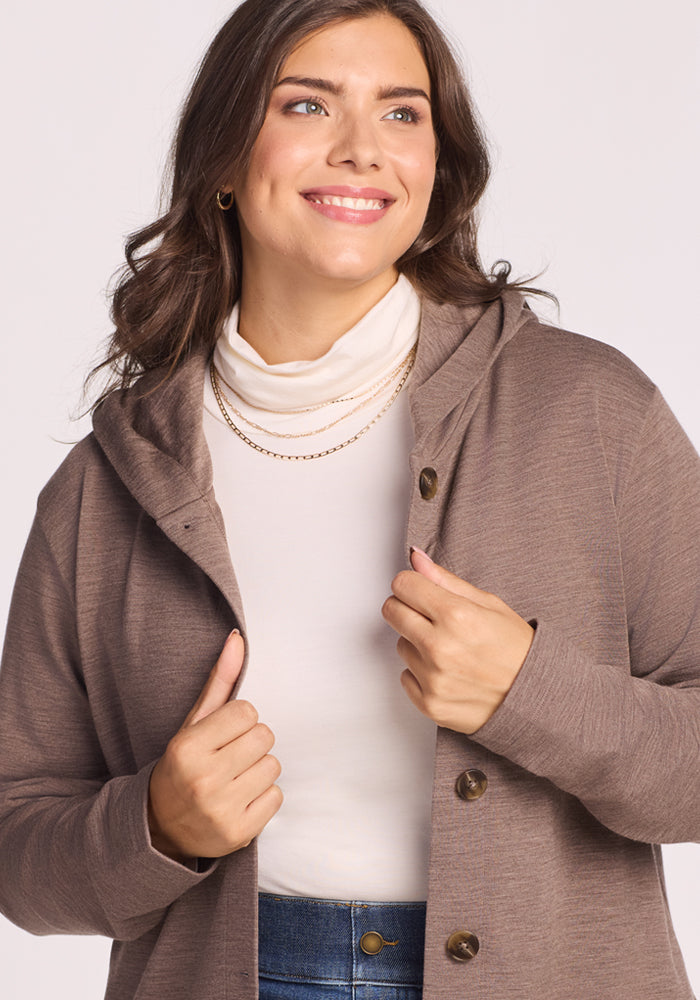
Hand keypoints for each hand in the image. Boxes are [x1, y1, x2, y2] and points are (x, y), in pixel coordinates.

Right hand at [148, 630, 281, 861]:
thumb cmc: (184, 765)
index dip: (240, 721)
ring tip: (234, 778)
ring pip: (273, 766)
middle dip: (252, 743)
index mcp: (187, 748)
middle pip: (265, 737)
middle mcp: (202, 780)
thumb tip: (238, 639)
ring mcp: (221, 810)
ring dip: (260, 770)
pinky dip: (264, 797)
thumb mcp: (194, 723)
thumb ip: (220, 680)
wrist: (161, 827)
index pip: (247, 712)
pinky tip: (241, 799)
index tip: (223, 735)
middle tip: (230, 757)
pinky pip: (277, 797)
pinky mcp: (238, 834)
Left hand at [382, 548, 533, 734]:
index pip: (402, 584)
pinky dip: (421, 673)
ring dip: (418, 643)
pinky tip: (448, 672)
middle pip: (391, 611)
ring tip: (450, 649)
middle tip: (433, 618)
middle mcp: (440, 648)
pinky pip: (405, 676)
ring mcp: (433, 679)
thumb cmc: (517, 649)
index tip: (423, 591)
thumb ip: (445, 579)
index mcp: (457, 616)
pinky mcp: (429, 704)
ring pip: (400, 645)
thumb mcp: (489, 603)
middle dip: (407, 608)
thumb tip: (415, 557)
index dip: (412, 585)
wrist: (536, 697)